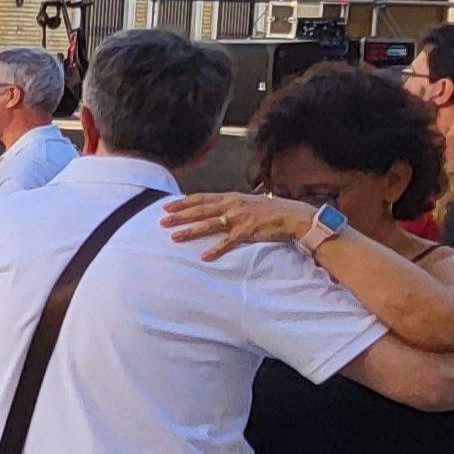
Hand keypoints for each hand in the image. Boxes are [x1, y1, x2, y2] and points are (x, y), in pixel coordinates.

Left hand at [162, 191, 324, 258]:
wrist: (292, 215)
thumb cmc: (271, 210)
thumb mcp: (248, 202)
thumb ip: (232, 204)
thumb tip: (217, 208)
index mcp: (231, 197)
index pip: (202, 198)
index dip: (183, 202)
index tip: (167, 206)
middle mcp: (232, 206)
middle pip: (200, 210)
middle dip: (179, 216)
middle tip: (162, 221)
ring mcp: (238, 219)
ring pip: (209, 225)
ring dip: (190, 231)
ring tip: (174, 236)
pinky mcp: (246, 232)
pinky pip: (227, 243)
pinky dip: (215, 250)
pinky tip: (204, 256)